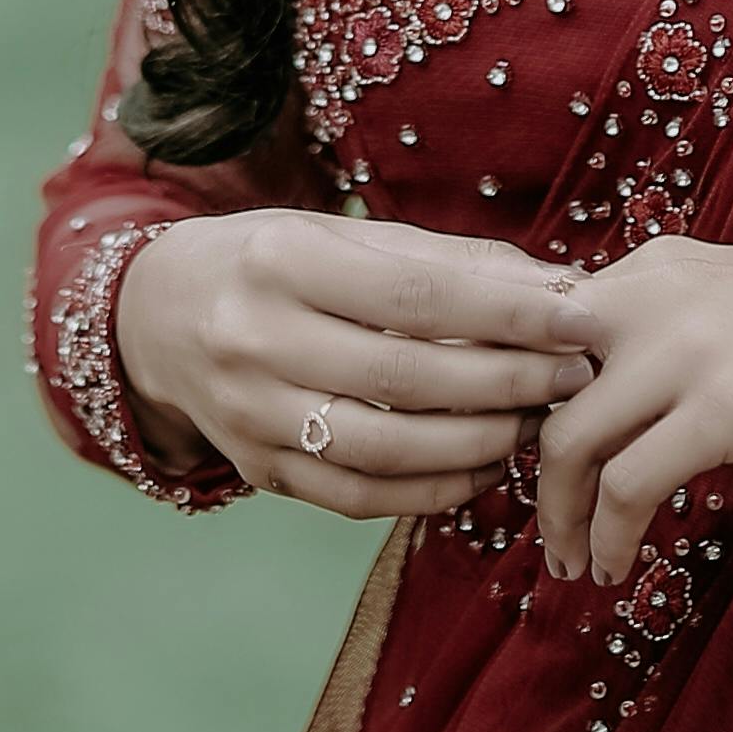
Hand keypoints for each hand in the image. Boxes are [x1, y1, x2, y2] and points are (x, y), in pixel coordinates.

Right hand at [114, 210, 596, 522]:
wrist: (152, 316)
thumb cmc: (270, 262)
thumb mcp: (341, 235)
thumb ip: (448, 261)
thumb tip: (558, 288)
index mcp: (281, 261)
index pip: (417, 296)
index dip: (509, 314)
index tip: (580, 321)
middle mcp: (255, 340)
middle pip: (405, 376)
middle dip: (507, 382)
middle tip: (573, 378)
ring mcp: (249, 415)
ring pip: (385, 449)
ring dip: (478, 443)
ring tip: (535, 423)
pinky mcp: (256, 469)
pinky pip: (358, 496)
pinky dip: (431, 490)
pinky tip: (481, 467)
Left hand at [531, 242, 732, 583]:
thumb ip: (674, 333)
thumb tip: (608, 397)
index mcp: (657, 264)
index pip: (538, 332)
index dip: (516, 405)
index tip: (524, 467)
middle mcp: (654, 289)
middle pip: (536, 390)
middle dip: (525, 470)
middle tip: (545, 528)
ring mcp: (686, 343)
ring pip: (567, 442)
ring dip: (559, 516)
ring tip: (576, 565)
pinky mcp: (725, 403)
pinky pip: (628, 485)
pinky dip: (611, 536)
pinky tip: (622, 568)